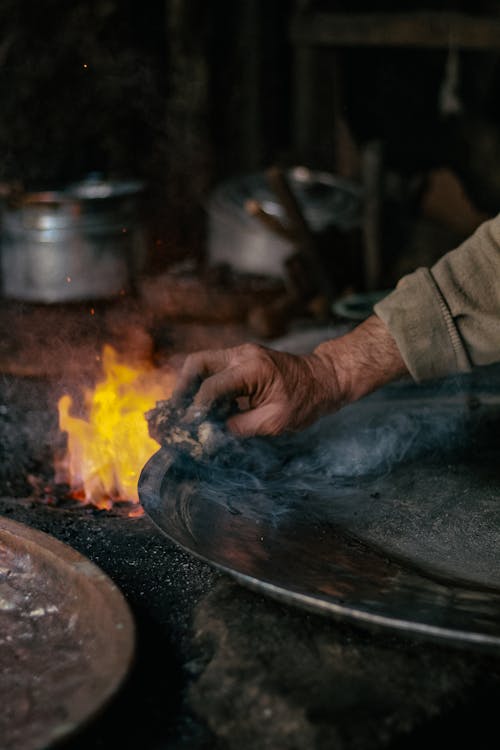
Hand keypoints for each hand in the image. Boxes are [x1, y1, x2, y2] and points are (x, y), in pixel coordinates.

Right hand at [173, 343, 340, 436]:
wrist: (324, 379)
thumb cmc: (306, 401)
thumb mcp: (275, 422)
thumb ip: (240, 427)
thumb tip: (210, 435)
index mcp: (252, 368)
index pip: (211, 387)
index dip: (195, 409)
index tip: (187, 427)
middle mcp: (242, 354)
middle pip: (197, 363)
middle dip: (182, 388)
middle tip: (175, 412)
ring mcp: (241, 353)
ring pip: (202, 363)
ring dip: (190, 386)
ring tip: (185, 411)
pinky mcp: (242, 358)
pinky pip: (214, 368)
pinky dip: (204, 385)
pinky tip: (204, 407)